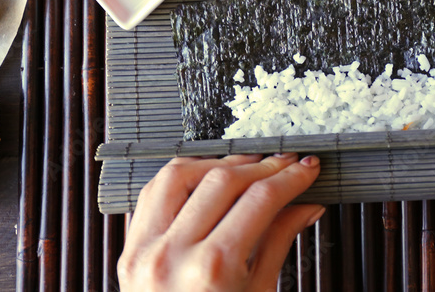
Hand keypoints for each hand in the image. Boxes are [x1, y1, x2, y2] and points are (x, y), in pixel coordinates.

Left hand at [118, 153, 324, 291]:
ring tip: (248, 169)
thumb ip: (279, 240)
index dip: (290, 177)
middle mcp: (173, 255)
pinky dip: (181, 177)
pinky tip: (206, 179)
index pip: (260, 199)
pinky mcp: (128, 249)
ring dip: (219, 164)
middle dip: (262, 166)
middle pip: (224, 180)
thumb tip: (305, 205)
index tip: (306, 169)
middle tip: (286, 165)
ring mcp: (144, 251)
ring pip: (181, 174)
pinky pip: (152, 193)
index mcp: (212, 271)